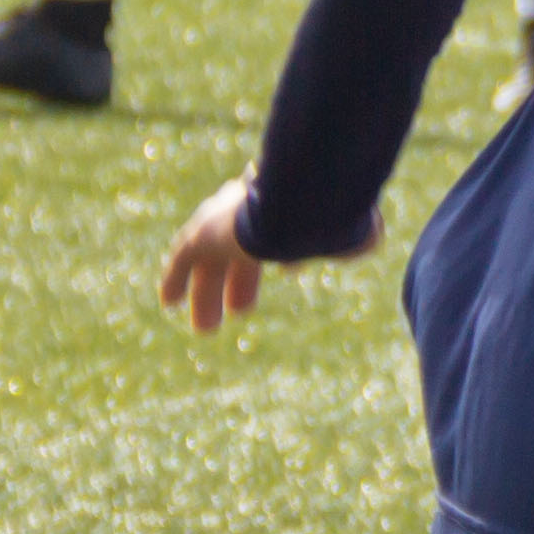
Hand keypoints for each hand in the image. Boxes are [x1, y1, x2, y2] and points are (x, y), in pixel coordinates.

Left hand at [159, 173, 367, 332]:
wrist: (291, 205)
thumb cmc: (327, 218)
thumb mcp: (351, 229)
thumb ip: (356, 235)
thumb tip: (364, 241)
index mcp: (283, 209)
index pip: (278, 237)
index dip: (285, 256)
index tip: (289, 269)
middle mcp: (249, 210)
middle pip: (240, 253)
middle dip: (241, 284)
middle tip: (241, 311)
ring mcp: (222, 222)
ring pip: (211, 264)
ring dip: (208, 294)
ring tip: (206, 328)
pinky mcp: (198, 237)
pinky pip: (181, 262)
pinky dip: (175, 281)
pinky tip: (168, 302)